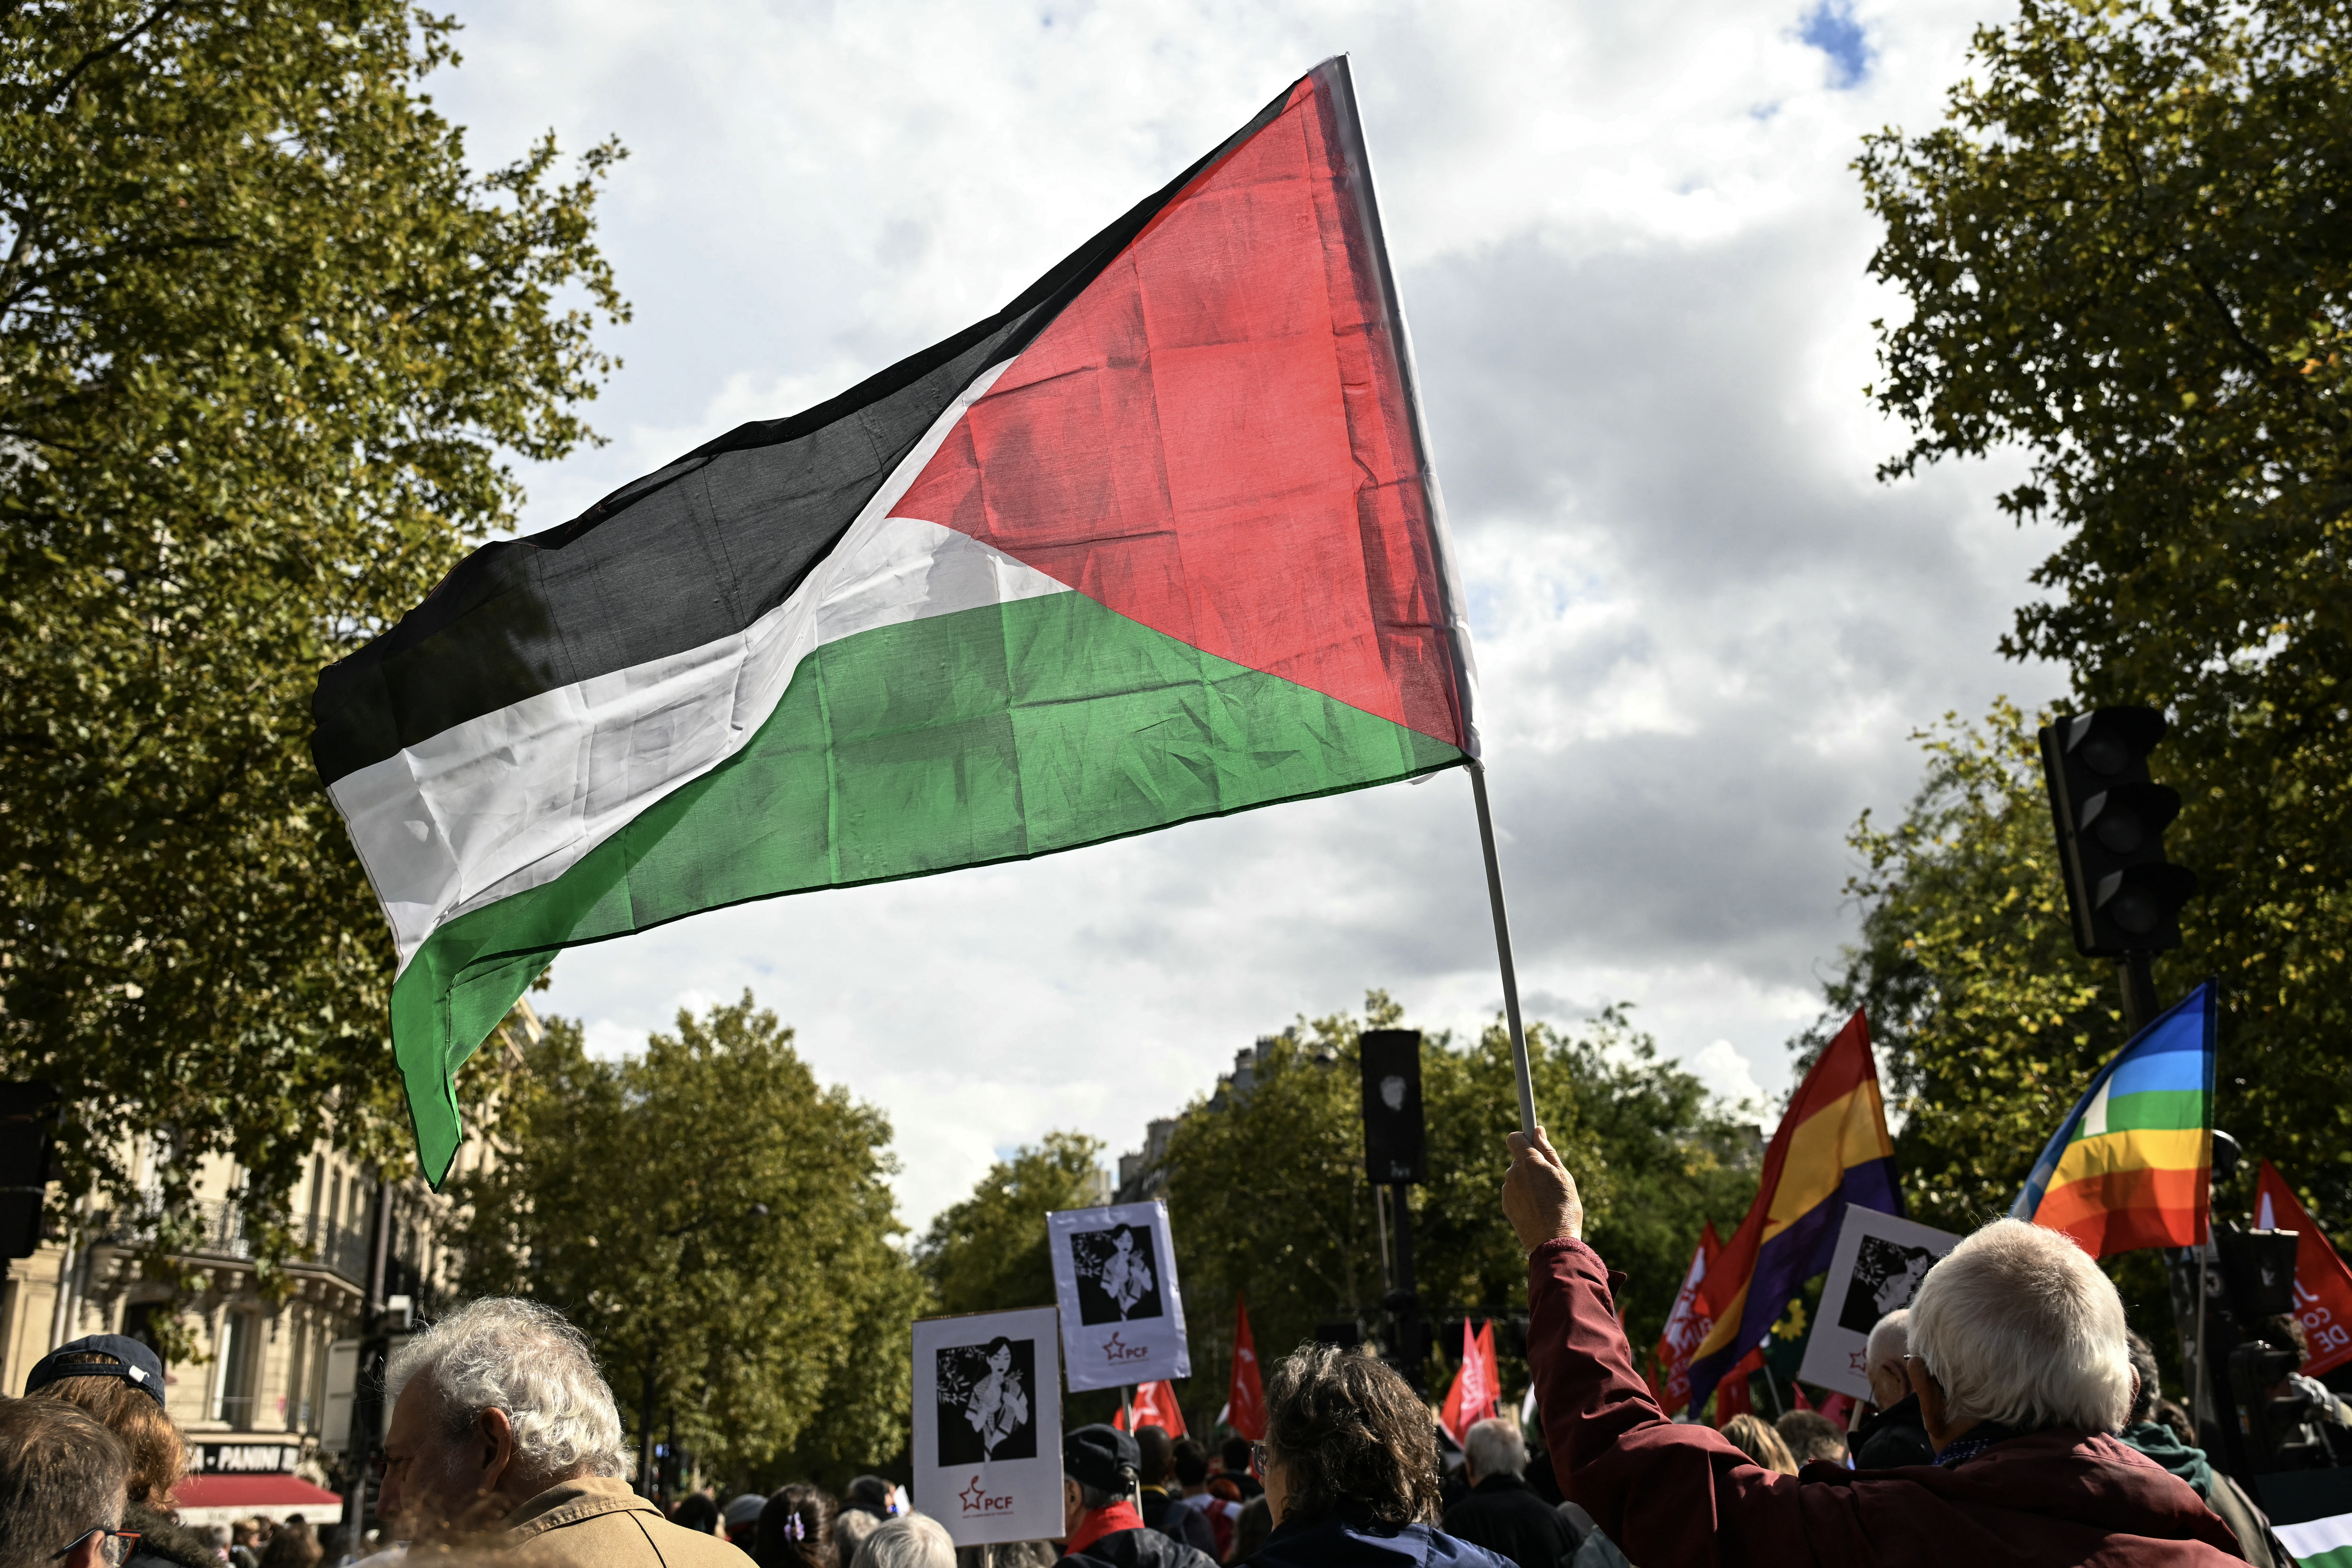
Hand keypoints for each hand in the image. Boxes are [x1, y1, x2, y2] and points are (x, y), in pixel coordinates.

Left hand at [1503, 1126, 1582, 1250]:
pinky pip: (1514, 1192)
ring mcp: (1507, 1190)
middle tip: (1549, 1180)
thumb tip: (1537, 1130)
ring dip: (1527, 1181)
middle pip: (1518, 1159)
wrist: (1552, 1242)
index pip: (1514, 1138)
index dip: (1523, 1138)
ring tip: (1545, 1198)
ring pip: (1517, 1177)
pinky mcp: (1505, 1205)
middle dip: (1531, 1164)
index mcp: (1529, 1162)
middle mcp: (1513, 1173)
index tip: (1532, 1142)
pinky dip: (1523, 1195)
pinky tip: (1537, 1208)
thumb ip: (1547, 1151)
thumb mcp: (1563, 1175)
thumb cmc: (1564, 1207)